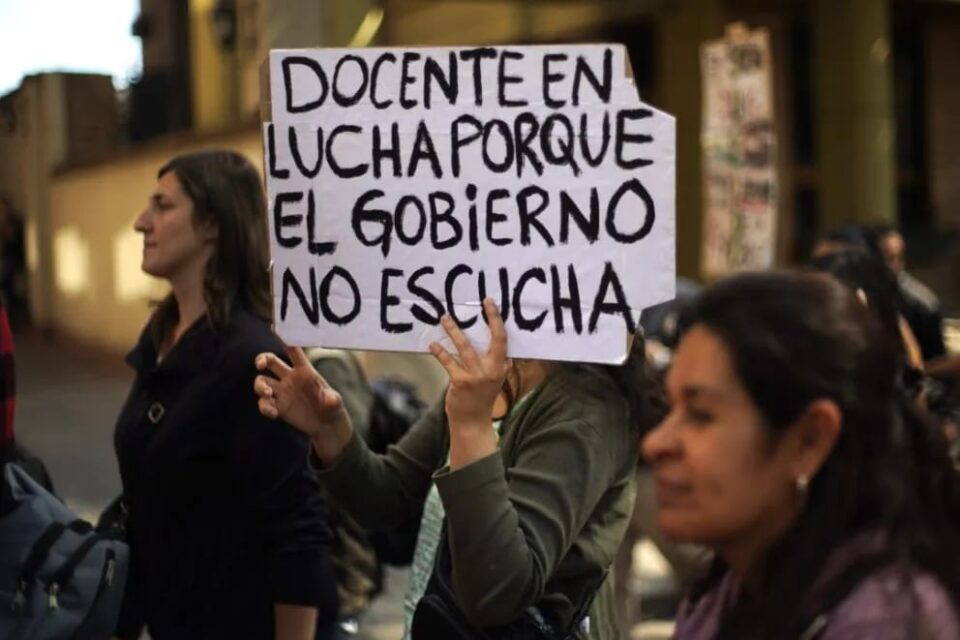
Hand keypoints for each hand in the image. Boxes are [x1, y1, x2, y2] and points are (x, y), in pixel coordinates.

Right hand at [254, 347, 351, 460]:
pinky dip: (265, 407)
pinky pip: (264, 403)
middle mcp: (290, 378)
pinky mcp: (278, 407)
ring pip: (262, 381)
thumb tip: (329, 398)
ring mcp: (282, 392)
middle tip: (260, 365)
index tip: (274, 328)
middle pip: (271, 361)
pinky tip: (274, 413)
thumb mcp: (336, 403)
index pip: (294, 351)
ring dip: (260, 386)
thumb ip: (332, 399)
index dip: (285, 340)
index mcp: (305, 371)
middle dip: (262, 359)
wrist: (326, 426)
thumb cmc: (333, 408)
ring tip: (268, 393)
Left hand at [430, 298, 509, 433]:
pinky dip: (440, 353)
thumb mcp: (495, 381)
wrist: (472, 422)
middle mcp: (492, 370)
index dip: (497, 320)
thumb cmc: (482, 399)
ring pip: (465, 348)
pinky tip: (433, 344)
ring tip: (444, 317)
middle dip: (489, 319)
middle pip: (493, 340)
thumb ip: (498, 366)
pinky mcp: (461, 383)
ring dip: (454, 331)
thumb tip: (502, 350)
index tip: (490, 303)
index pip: (503, 340)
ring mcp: (477, 377)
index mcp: (501, 367)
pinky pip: (449, 363)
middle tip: (481, 302)